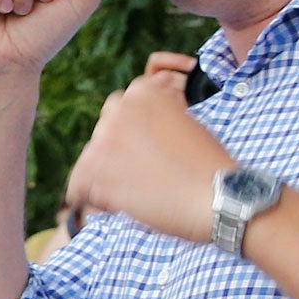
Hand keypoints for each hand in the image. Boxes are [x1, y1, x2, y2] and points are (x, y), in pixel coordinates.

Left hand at [66, 52, 233, 243]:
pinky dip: (91, 200)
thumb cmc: (208, 167)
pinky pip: (77, 188)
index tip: (149, 156)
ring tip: (140, 194)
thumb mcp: (184, 123)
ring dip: (106, 180)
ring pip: (89, 163)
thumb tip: (131, 138)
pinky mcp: (94, 172)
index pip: (118, 116)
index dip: (130, 140)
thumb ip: (154, 121)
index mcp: (142, 92)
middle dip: (115, 157)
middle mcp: (119, 108)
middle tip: (144, 178)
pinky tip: (118, 207)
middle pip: (101, 138)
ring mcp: (104, 139)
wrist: (221, 197)